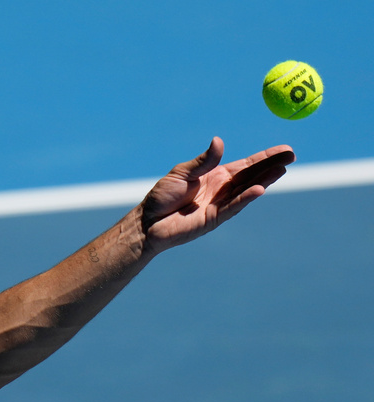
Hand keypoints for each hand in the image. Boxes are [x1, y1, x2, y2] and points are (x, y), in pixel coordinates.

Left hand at [140, 137, 295, 253]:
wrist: (148, 222)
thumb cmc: (162, 197)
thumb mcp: (182, 173)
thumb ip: (203, 161)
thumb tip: (219, 141)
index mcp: (216, 176)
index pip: (247, 165)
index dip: (265, 157)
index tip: (285, 150)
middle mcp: (222, 190)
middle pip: (252, 176)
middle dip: (272, 166)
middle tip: (292, 156)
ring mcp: (220, 205)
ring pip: (247, 190)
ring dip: (264, 180)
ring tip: (282, 169)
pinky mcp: (214, 219)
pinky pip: (233, 206)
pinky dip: (246, 198)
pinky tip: (260, 189)